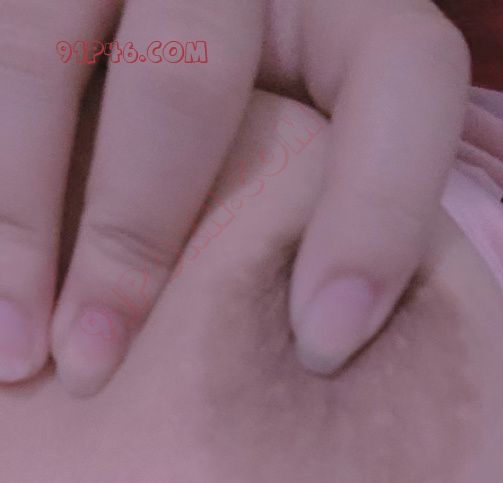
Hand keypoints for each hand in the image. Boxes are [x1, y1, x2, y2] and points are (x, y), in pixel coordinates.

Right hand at [0, 0, 468, 393]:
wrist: (164, 16)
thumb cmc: (258, 125)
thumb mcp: (310, 135)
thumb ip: (325, 201)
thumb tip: (315, 346)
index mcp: (342, 3)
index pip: (401, 74)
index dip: (375, 215)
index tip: (323, 349)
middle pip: (185, 70)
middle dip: (130, 234)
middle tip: (91, 365)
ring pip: (39, 50)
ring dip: (16, 217)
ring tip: (13, 349)